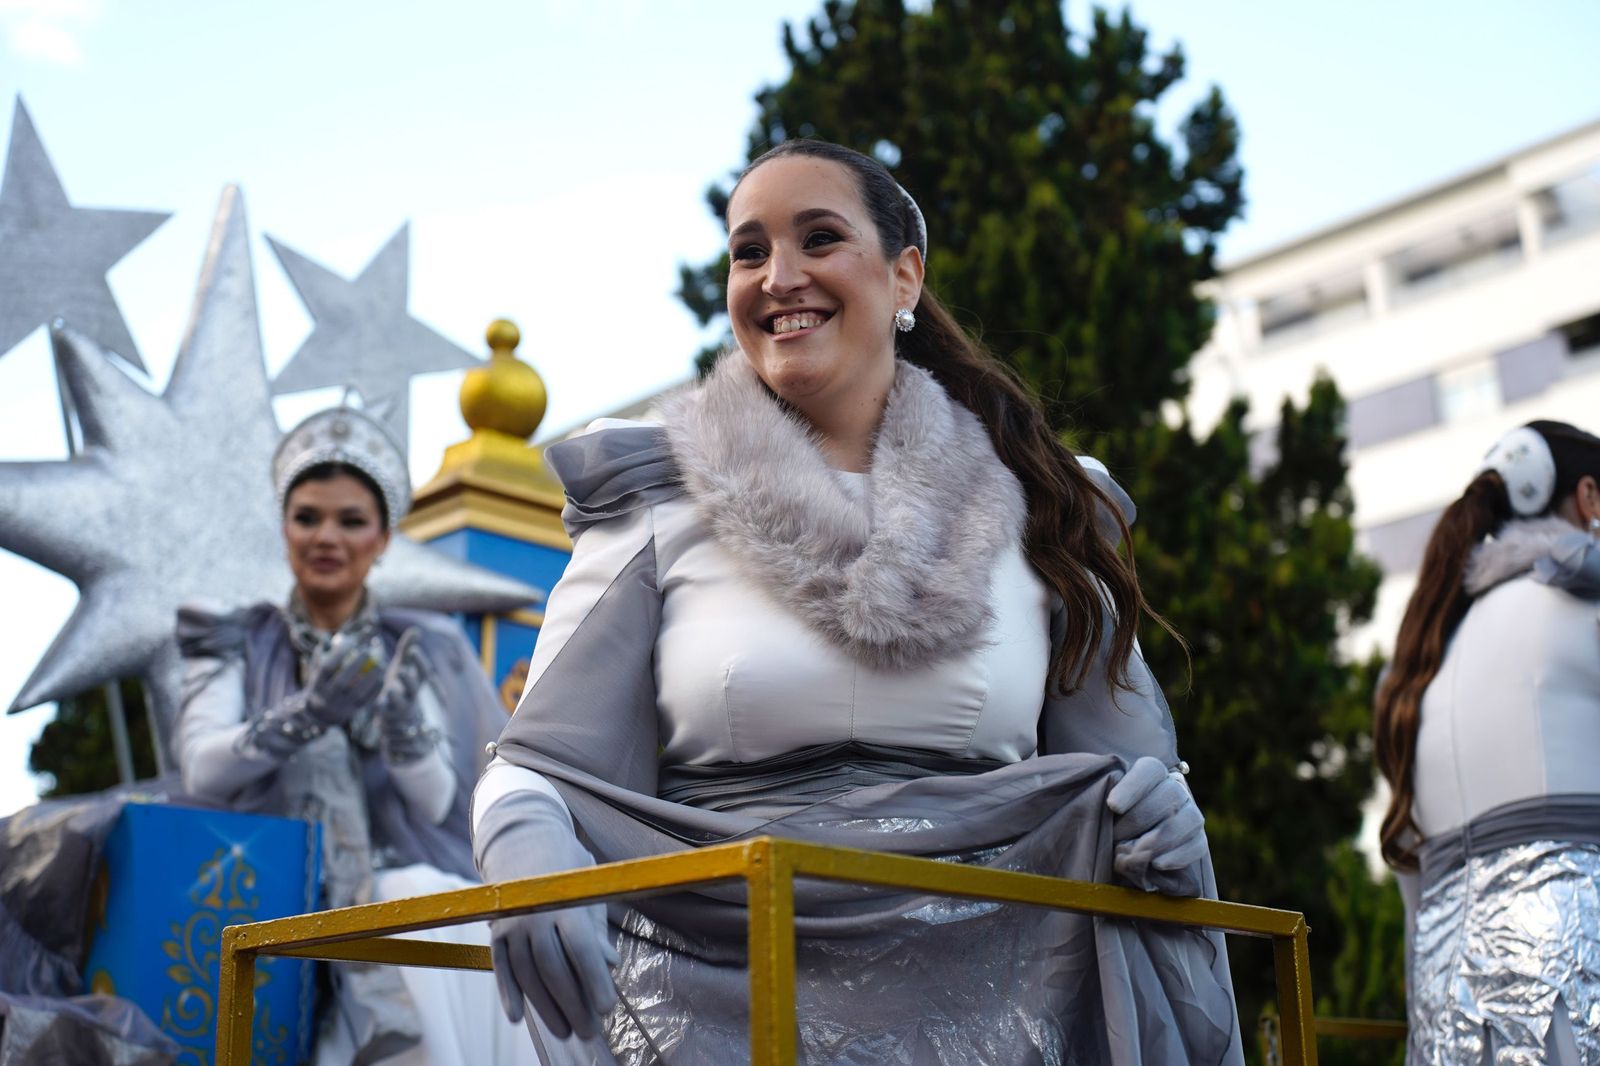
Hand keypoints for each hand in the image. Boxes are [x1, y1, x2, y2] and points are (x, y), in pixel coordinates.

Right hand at [303, 634, 385, 727]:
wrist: (321, 713)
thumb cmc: (323, 682)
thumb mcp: (318, 669)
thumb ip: (325, 654)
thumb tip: (335, 636)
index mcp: (317, 684)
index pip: (327, 667)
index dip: (339, 654)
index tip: (352, 641)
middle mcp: (327, 697)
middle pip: (341, 682)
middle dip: (356, 665)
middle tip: (368, 651)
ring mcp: (340, 706)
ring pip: (357, 693)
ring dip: (371, 677)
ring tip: (381, 663)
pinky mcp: (353, 712)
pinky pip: (367, 701)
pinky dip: (376, 689)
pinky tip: (383, 677)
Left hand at [375, 629, 432, 762]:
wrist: (396, 712)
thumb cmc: (399, 682)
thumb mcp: (402, 664)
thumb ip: (407, 648)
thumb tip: (416, 629)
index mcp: (415, 680)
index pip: (422, 671)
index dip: (419, 662)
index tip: (413, 650)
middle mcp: (410, 694)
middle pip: (413, 688)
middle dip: (409, 680)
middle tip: (402, 670)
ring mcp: (399, 705)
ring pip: (401, 702)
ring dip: (396, 696)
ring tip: (391, 689)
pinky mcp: (387, 713)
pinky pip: (385, 712)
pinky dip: (381, 708)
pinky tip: (376, 703)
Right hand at [477, 792, 618, 1039]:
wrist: (520, 841)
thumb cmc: (564, 866)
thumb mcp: (587, 885)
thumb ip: (597, 926)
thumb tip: (610, 963)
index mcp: (563, 902)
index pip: (581, 947)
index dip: (594, 979)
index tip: (606, 1008)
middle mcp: (534, 916)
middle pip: (554, 968)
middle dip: (573, 1003)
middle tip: (588, 1030)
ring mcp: (511, 926)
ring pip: (527, 975)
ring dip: (545, 1007)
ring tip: (564, 1030)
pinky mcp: (496, 934)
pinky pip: (501, 969)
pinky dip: (508, 994)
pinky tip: (518, 1018)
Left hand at [1106, 756, 1207, 895]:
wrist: (1128, 839)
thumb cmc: (1110, 816)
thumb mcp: (1103, 802)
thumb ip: (1102, 798)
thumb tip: (1108, 808)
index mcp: (1152, 772)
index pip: (1150, 770)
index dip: (1132, 787)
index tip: (1113, 806)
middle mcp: (1176, 788)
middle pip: (1169, 794)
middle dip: (1139, 819)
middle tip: (1115, 836)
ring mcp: (1191, 813)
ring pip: (1188, 819)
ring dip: (1160, 839)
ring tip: (1134, 854)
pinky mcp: (1198, 840)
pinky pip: (1198, 845)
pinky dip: (1178, 856)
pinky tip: (1157, 864)